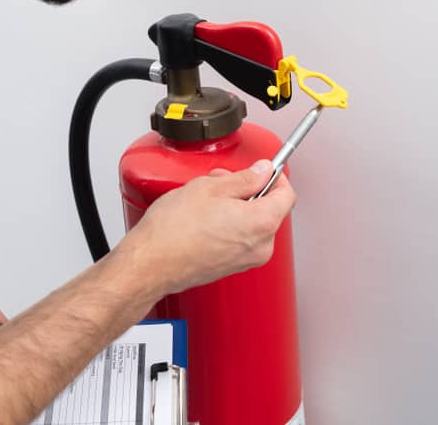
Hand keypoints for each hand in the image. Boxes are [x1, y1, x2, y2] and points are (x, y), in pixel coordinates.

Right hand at [118, 160, 295, 293]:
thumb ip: (244, 177)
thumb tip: (262, 171)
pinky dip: (230, 226)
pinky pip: (241, 239)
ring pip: (253, 224)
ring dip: (237, 208)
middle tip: (223, 182)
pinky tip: (205, 219)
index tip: (262, 170)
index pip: (286, 194)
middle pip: (270, 209)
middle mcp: (260, 246)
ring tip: (207, 201)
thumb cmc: (173, 230)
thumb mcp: (210, 187)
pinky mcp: (232, 267)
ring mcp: (246, 260)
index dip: (274, 177)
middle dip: (250, 191)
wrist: (151, 264)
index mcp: (261, 222)